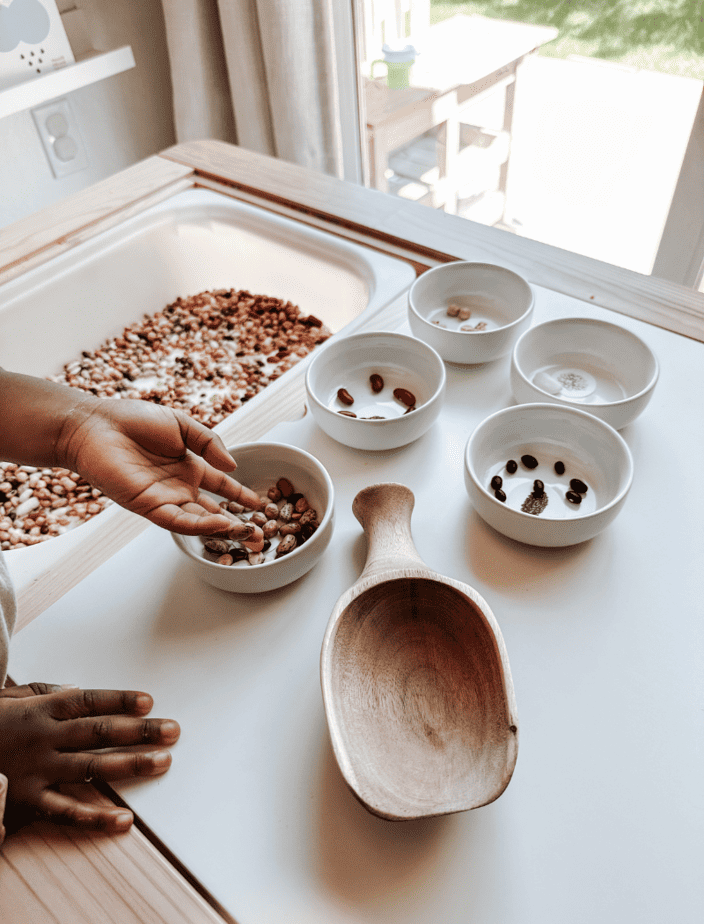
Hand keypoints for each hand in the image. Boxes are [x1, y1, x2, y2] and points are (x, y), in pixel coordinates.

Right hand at [0, 683, 179, 834]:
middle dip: (140, 731)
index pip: (89, 700)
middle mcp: (44, 737)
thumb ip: (44, 692)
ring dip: (130, 765)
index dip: (120, 699)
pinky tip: (123, 819)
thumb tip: (76, 688)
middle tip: (173, 731)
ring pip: (91, 767)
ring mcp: (37, 769)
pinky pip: (66, 811)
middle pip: (100, 731)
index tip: (149, 700)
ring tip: (162, 763)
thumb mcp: (10, 696)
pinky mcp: (27, 800)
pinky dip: (96, 817)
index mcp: (41, 708)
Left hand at [56, 398, 261, 534]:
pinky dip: (200, 526)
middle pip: (215, 511)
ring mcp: (165, 499)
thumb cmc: (132, 420)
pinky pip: (178, 521)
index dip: (241, 496)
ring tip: (249, 534)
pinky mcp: (149, 506)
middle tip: (261, 535)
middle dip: (239, 524)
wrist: (96, 425)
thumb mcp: (182, 425)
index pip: (221, 487)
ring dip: (225, 529)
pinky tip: (221, 525)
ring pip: (200, 521)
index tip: (261, 504)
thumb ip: (209, 443)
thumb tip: (233, 466)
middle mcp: (179, 487)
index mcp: (188, 467)